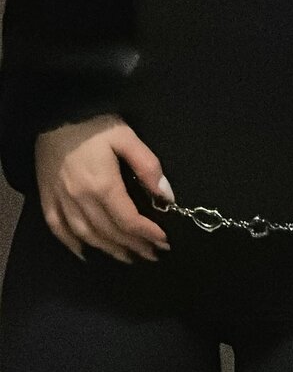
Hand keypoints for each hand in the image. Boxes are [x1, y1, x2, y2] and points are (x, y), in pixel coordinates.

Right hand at [35, 114, 174, 263]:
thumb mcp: (126, 137)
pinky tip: (86, 252)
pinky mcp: (47, 197)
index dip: (149, 234)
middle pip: (111, 233)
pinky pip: (58, 229)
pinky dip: (72, 244)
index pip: (129, 221)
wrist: (53, 114)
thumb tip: (167, 196)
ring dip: (110, 250)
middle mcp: (81, 200)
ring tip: (128, 257)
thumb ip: (148, 167)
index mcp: (103, 186)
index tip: (165, 241)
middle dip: (135, 246)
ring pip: (87, 236)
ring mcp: (61, 201)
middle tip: (153, 253)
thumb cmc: (93, 124)